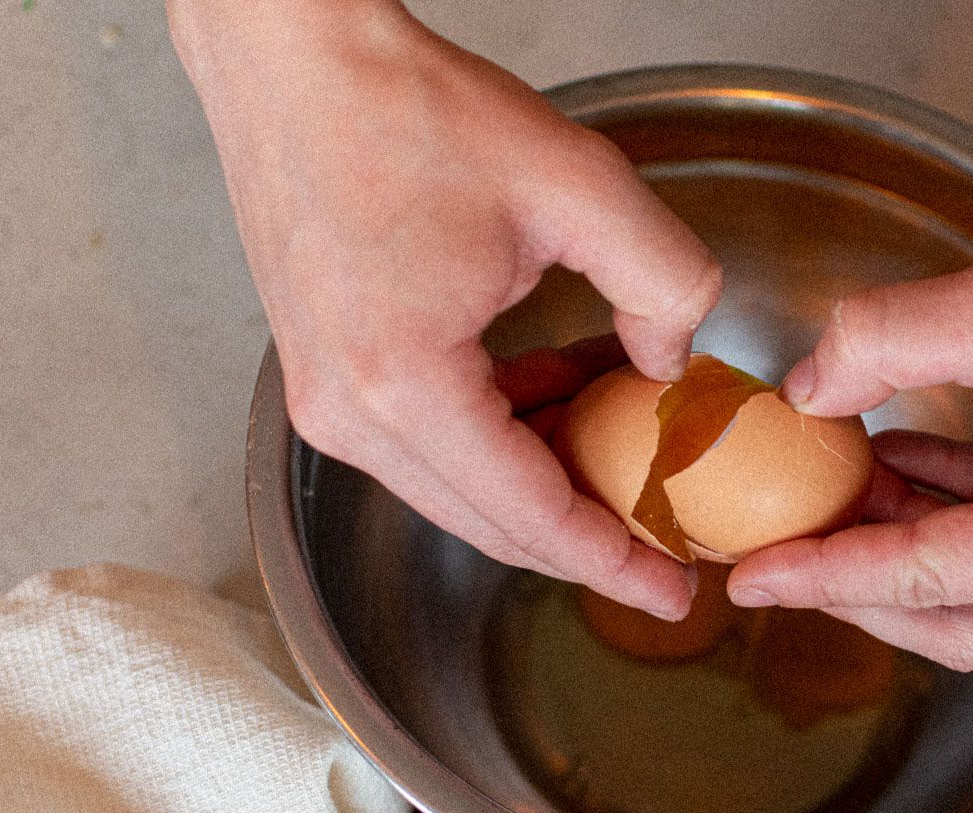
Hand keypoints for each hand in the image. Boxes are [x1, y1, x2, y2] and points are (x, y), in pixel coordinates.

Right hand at [171, 0, 717, 617]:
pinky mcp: (325, 375)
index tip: (675, 591)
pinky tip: (556, 402)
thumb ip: (664, 281)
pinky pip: (428, 446)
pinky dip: (500, 443)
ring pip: (460, 492)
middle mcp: (349, 414)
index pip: (533, 516)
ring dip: (545, 489)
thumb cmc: (408, 110)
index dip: (615, 562)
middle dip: (587, 545)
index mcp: (405, 386)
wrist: (297, 60)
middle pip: (492, 525)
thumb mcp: (581, 185)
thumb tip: (673, 362)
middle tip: (667, 555)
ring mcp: (325, 400)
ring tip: (628, 469)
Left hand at [727, 206, 972, 668]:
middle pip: (959, 624)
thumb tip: (809, 392)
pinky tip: (907, 466)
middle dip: (861, 588)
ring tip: (835, 496)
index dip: (827, 573)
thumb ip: (891, 342)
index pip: (930, 579)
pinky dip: (964, 525)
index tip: (749, 575)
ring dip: (910, 555)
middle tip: (782, 552)